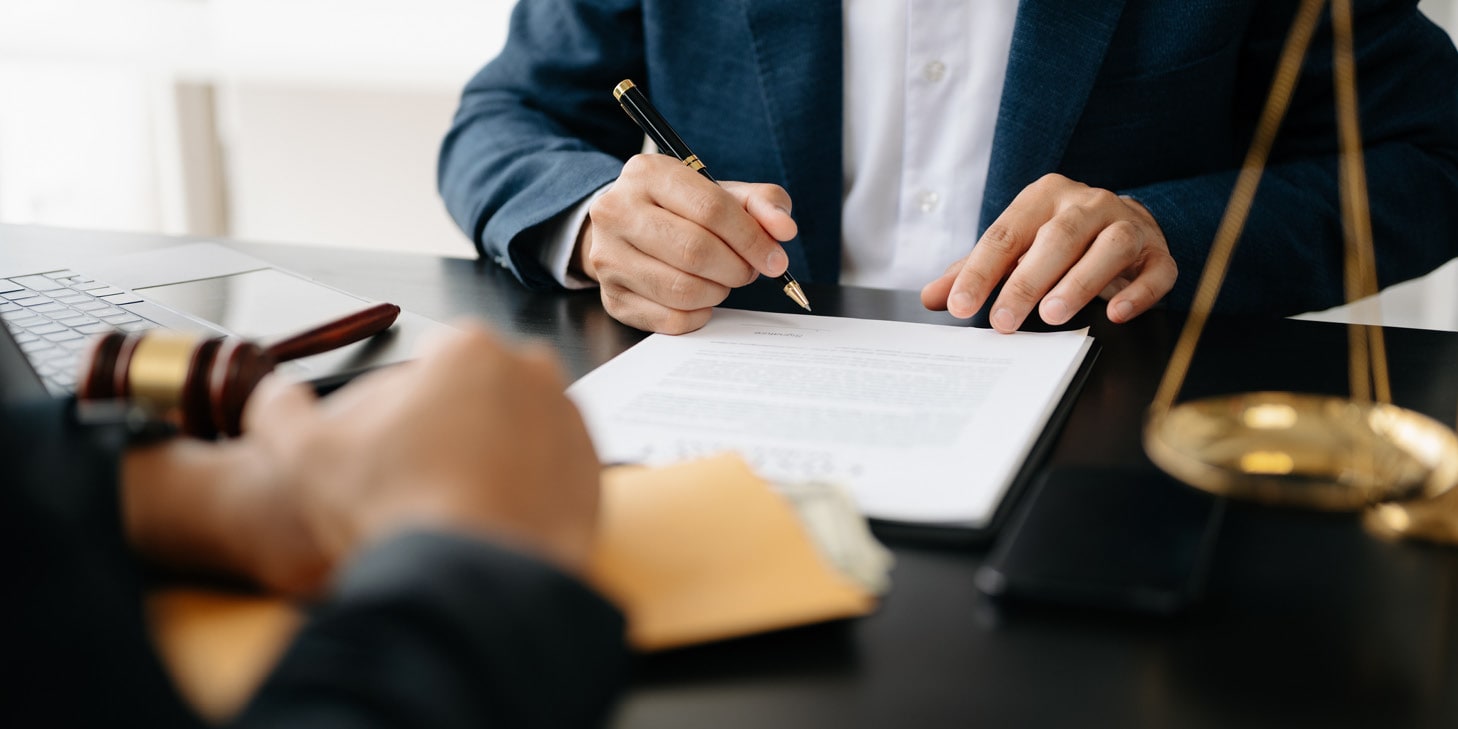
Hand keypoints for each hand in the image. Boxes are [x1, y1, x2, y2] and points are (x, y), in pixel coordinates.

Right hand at [122, 322, 601, 595]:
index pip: (434, 362)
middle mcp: (533, 373)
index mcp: (470, 350)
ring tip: (457, 507)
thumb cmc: (394, 509)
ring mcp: (571, 423)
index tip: (395, 447)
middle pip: (482, 393)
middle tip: (424, 479)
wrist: (470, 581)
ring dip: (495, 458)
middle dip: (458, 425)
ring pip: (521, 431)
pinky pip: (554, 475)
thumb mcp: (306, 455)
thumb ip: (280, 411)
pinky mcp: (596, 475)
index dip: (407, 406)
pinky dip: (528, 493)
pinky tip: (492, 525)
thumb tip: (274, 395)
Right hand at [578, 153, 797, 333]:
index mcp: (648, 173)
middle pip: (695, 251)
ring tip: (721, 280)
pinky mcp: (611, 297)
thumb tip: (784, 229)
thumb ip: (762, 203)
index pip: (711, 209)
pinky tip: (700, 298)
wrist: (627, 229)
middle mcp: (617, 211)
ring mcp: (608, 257)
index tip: (774, 258)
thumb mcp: (722, 193)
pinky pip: (670, 318)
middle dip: (736, 268)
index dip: (752, 239)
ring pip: (682, 290)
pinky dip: (698, 314)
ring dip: (718, 292)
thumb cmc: (682, 211)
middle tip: (747, 270)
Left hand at [921, 173, 1177, 332]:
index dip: (981, 271)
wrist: (1125, 221)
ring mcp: (1128, 224)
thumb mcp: (1015, 247)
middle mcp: (1088, 203)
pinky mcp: (1158, 252)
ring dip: (1080, 282)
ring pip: (1108, 248)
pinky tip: (1117, 314)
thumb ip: (974, 269)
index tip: (960, 305)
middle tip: (1004, 320)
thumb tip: (932, 297)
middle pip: (1058, 238)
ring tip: (1053, 315)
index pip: (1007, 233)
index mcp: (1045, 197)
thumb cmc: (1059, 239)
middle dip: (1028, 281)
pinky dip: (1139, 293)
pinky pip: (1155, 270)